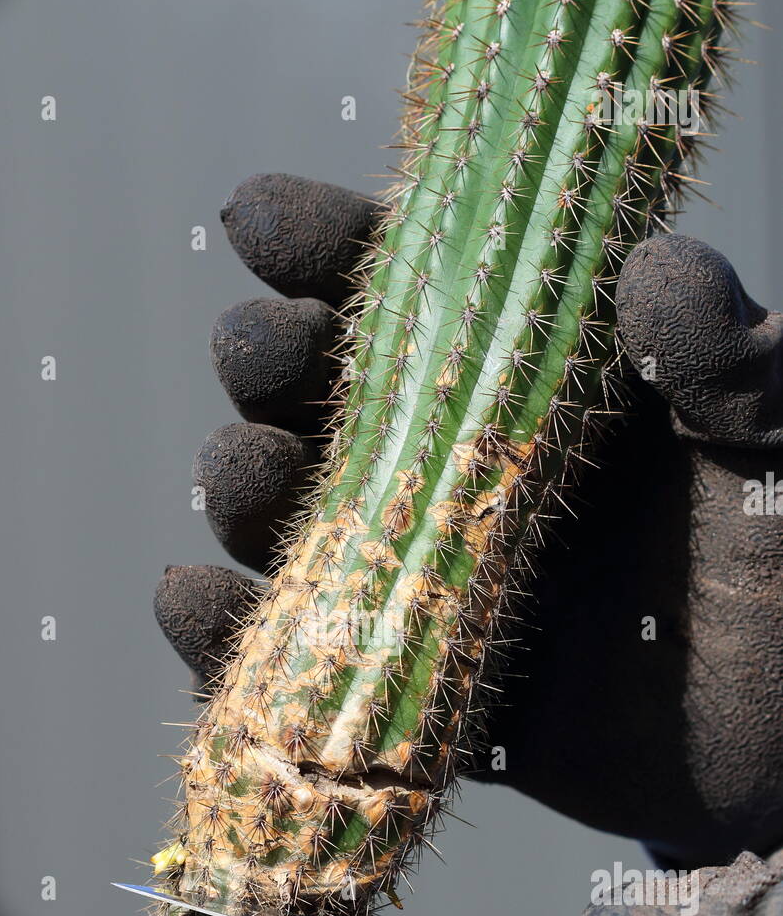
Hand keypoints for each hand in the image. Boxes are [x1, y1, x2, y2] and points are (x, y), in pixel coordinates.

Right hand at [155, 171, 782, 869]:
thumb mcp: (781, 447)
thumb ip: (734, 365)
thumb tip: (656, 268)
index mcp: (538, 391)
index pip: (419, 299)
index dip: (331, 252)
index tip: (264, 221)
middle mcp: (468, 479)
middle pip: (331, 406)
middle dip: (274, 367)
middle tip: (262, 356)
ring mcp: (434, 587)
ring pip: (303, 528)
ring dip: (246, 492)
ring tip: (241, 471)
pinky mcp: (418, 694)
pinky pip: (309, 666)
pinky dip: (235, 640)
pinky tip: (190, 600)